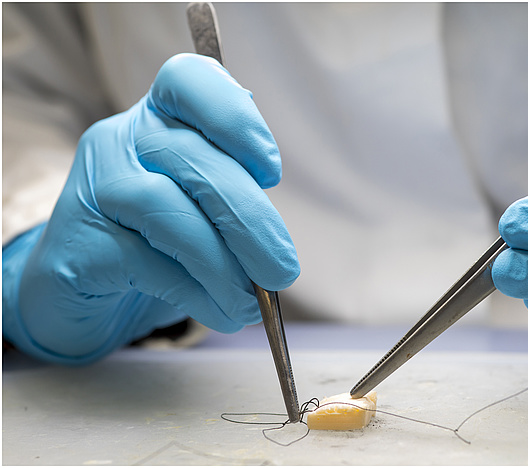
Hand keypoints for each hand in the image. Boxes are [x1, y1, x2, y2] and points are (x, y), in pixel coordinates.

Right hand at [2, 53, 299, 363]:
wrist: (85, 286)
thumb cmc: (160, 239)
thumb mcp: (205, 208)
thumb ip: (237, 205)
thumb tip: (277, 252)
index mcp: (161, 117)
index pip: (189, 80)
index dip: (236, 118)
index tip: (270, 171)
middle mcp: (121, 140)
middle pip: (193, 158)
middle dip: (250, 220)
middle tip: (283, 269)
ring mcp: (94, 188)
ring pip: (167, 210)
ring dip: (224, 265)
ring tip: (251, 302)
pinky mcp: (77, 244)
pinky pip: (144, 262)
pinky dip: (195, 291)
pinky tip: (220, 310)